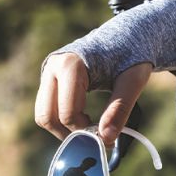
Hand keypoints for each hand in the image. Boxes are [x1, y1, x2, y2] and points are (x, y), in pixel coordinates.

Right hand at [35, 54, 150, 145]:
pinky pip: (47, 109)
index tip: (106, 136)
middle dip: (69, 133)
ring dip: (63, 129)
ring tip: (89, 125)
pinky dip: (62, 121)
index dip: (85, 131)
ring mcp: (47, 74)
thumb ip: (120, 109)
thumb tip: (106, 138)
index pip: (67, 113)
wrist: (124, 37)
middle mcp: (52, 67)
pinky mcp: (49, 81)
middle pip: (47, 117)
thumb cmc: (130, 56)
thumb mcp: (133, 81)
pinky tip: (83, 117)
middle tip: (94, 135)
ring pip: (43, 115)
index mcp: (69, 65)